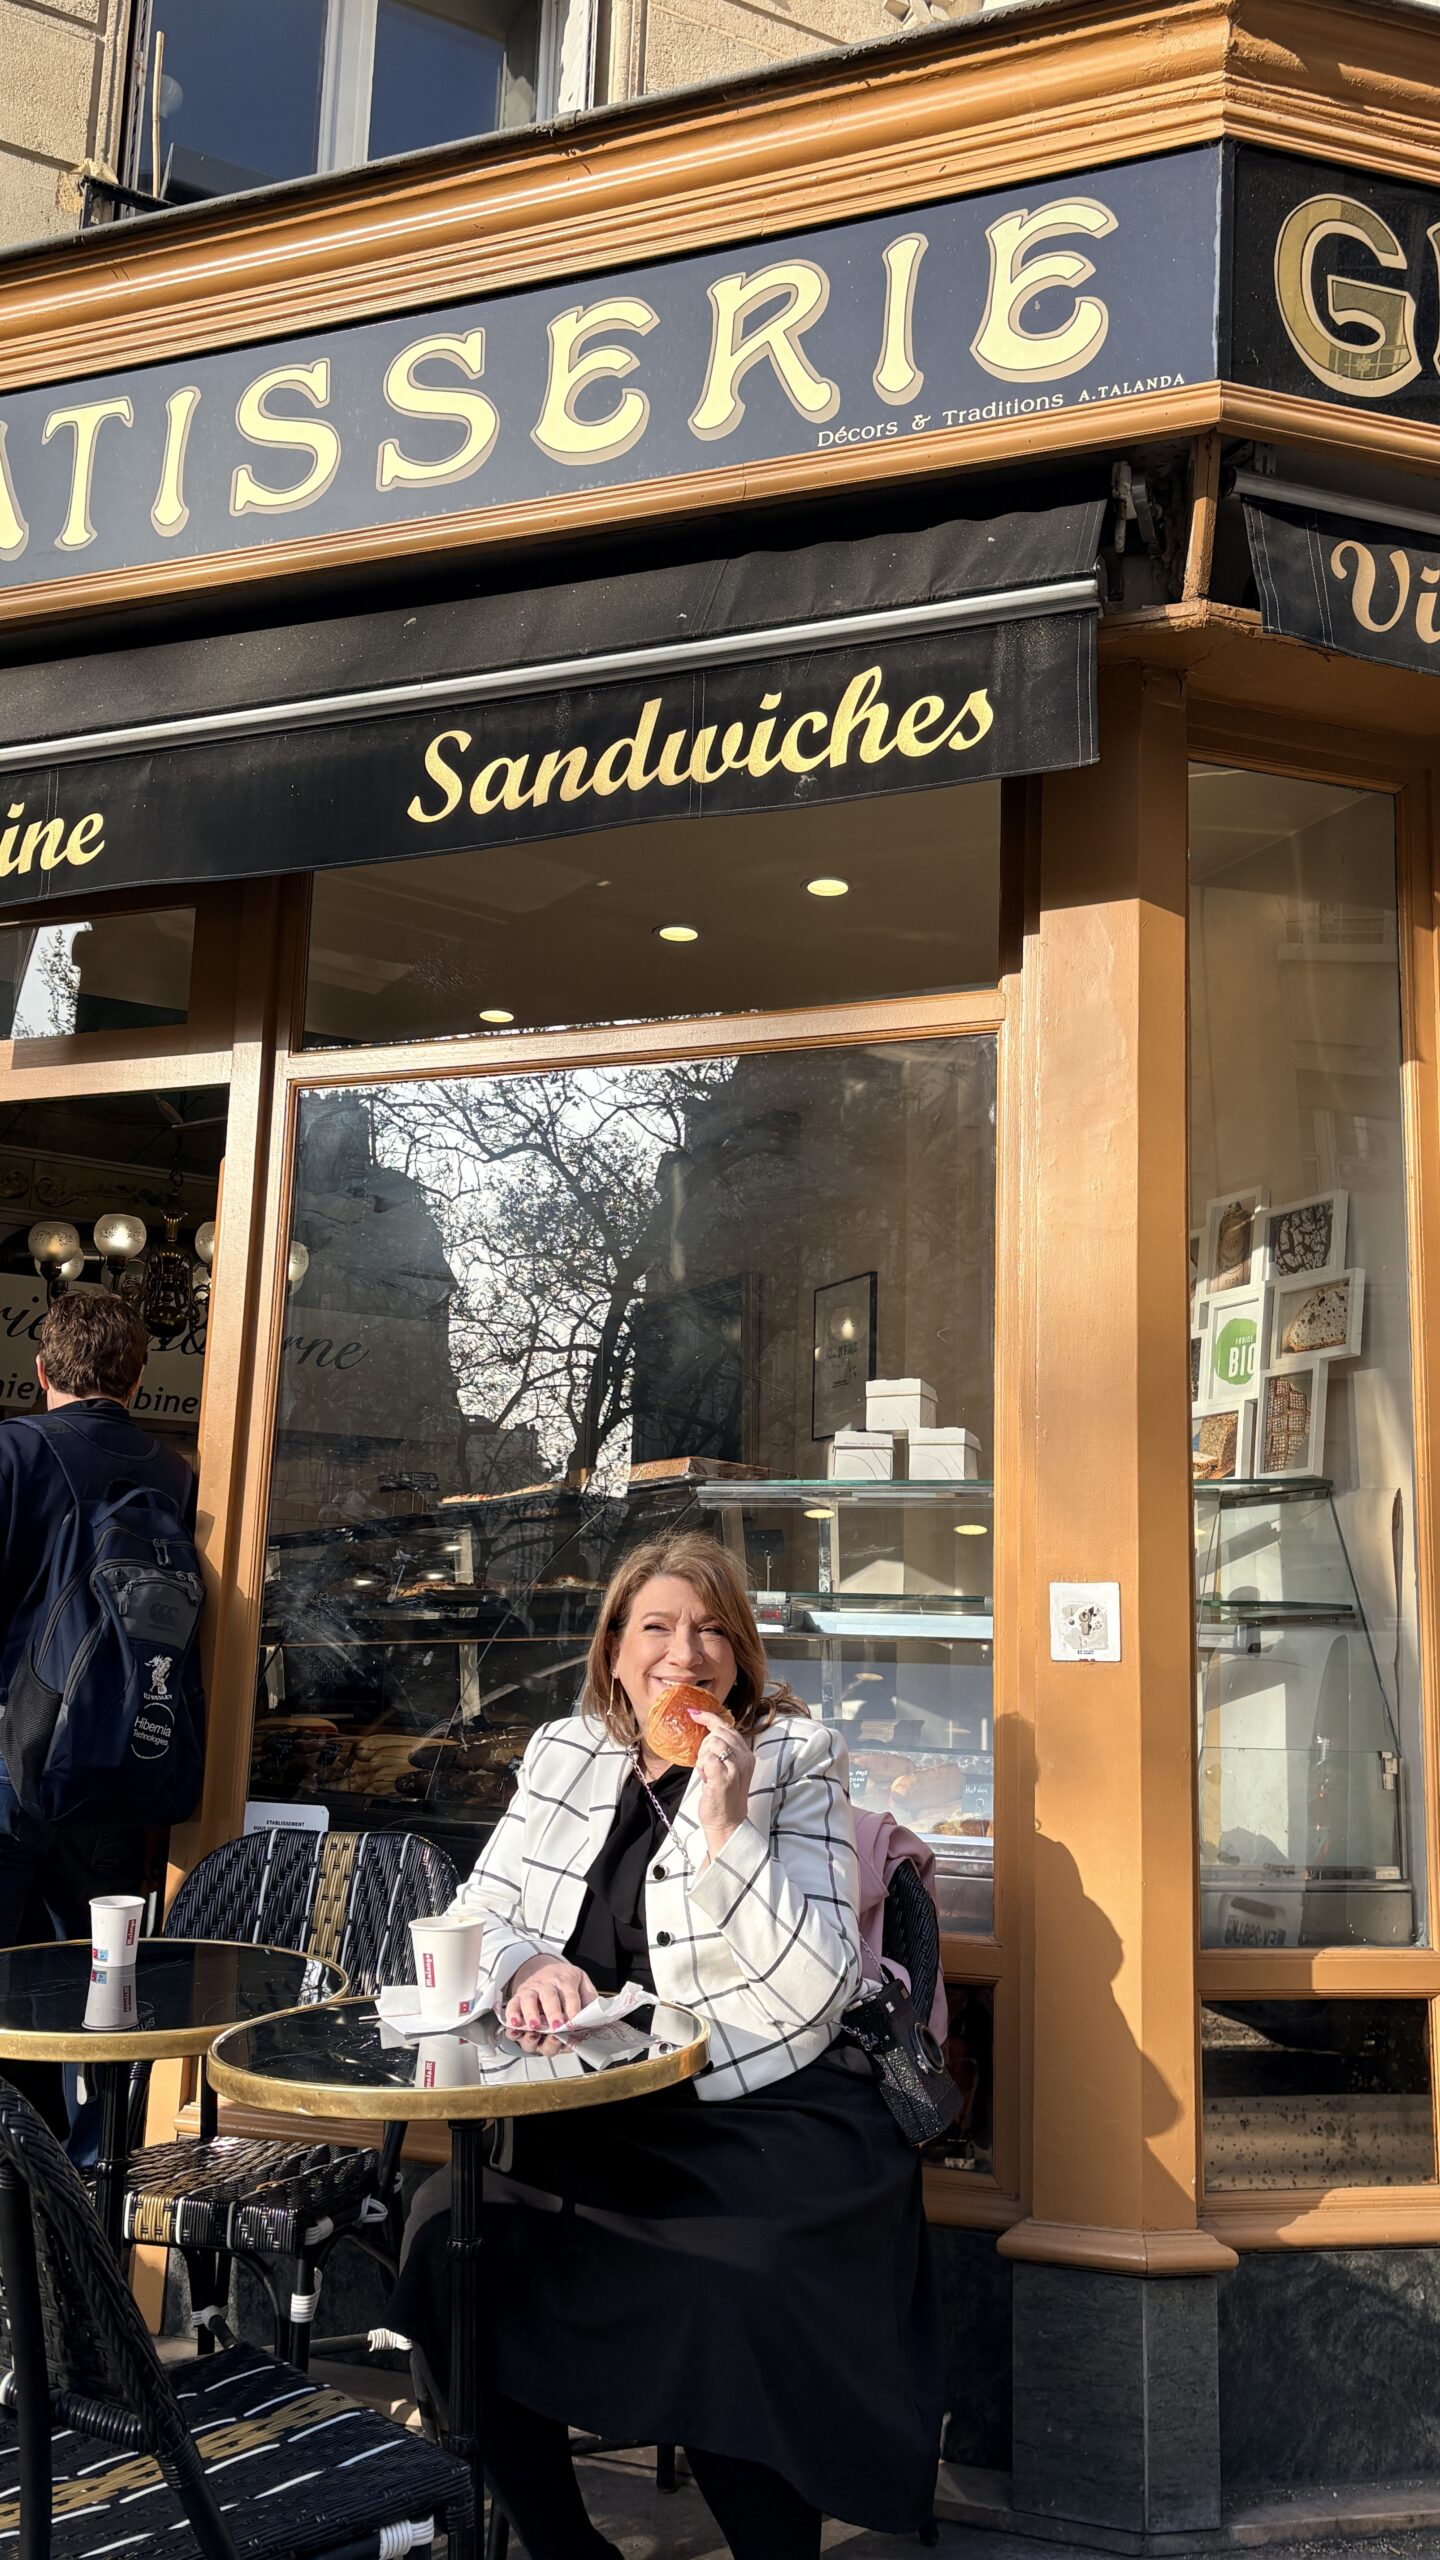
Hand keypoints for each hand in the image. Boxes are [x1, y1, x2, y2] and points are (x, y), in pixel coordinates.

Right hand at [503, 1954, 595, 2035]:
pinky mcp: (518, 1998)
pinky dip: (511, 2016)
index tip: (574, 2021)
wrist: (548, 1970)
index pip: (571, 1994)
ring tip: (534, 2027)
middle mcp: (546, 1985)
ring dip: (530, 2015)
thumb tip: (594, 2017)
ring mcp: (530, 1991)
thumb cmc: (567, 1983)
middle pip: (549, 1997)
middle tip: (557, 2026)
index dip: (573, 2007)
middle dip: (552, 2012)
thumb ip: (590, 1999)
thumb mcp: (583, 1984)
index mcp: (565, 1980)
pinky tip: (514, 2026)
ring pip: (528, 2001)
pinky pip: (511, 2006)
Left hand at [688, 1706, 753, 1858]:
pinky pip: (706, 1758)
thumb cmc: (724, 1797)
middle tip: (704, 1764)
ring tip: (707, 1773)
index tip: (695, 1713)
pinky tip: (705, 1778)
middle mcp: (745, 1759)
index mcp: (747, 1755)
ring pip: (711, 1743)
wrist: (727, 1823)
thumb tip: (707, 1732)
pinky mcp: (724, 1778)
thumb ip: (724, 1751)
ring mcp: (735, 1768)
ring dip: (702, 1757)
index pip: (728, 1727)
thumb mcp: (730, 1769)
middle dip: (704, 1745)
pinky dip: (701, 1767)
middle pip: (718, 1733)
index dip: (710, 1717)